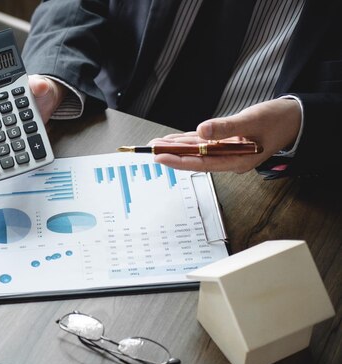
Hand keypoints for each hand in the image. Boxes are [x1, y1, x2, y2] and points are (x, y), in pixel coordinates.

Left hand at [148, 98, 301, 172]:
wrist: (295, 118)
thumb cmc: (278, 120)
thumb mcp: (252, 121)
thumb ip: (227, 127)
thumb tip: (202, 130)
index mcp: (237, 161)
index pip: (201, 163)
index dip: (178, 161)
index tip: (159, 157)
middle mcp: (230, 159)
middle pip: (195, 158)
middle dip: (172, 154)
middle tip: (150, 150)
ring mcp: (228, 152)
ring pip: (197, 150)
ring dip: (177, 147)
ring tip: (156, 144)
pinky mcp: (227, 142)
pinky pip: (204, 143)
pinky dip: (189, 140)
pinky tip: (173, 140)